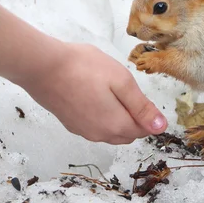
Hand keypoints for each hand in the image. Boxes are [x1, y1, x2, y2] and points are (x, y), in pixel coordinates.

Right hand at [20, 42, 168, 143]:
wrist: (41, 67)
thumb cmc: (84, 68)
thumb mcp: (121, 81)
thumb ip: (142, 107)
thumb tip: (161, 128)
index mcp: (116, 126)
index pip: (143, 130)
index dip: (148, 114)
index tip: (139, 92)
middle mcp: (99, 135)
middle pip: (127, 133)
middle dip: (134, 117)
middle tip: (125, 89)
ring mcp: (83, 131)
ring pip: (110, 131)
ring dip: (117, 117)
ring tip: (110, 90)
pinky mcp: (70, 124)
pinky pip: (95, 126)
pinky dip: (101, 116)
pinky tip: (94, 95)